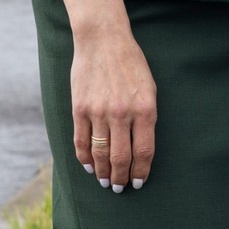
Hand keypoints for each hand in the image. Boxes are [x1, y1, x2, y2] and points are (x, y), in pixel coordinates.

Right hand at [70, 22, 156, 191]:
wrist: (103, 40)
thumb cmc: (131, 63)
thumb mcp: (149, 87)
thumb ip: (145, 116)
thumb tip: (141, 146)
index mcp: (145, 108)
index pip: (144, 151)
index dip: (141, 171)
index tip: (139, 182)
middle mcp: (122, 113)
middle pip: (122, 157)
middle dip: (121, 177)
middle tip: (120, 188)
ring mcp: (99, 112)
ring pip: (100, 153)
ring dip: (103, 172)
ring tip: (106, 182)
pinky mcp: (80, 109)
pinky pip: (81, 141)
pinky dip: (84, 158)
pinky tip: (89, 166)